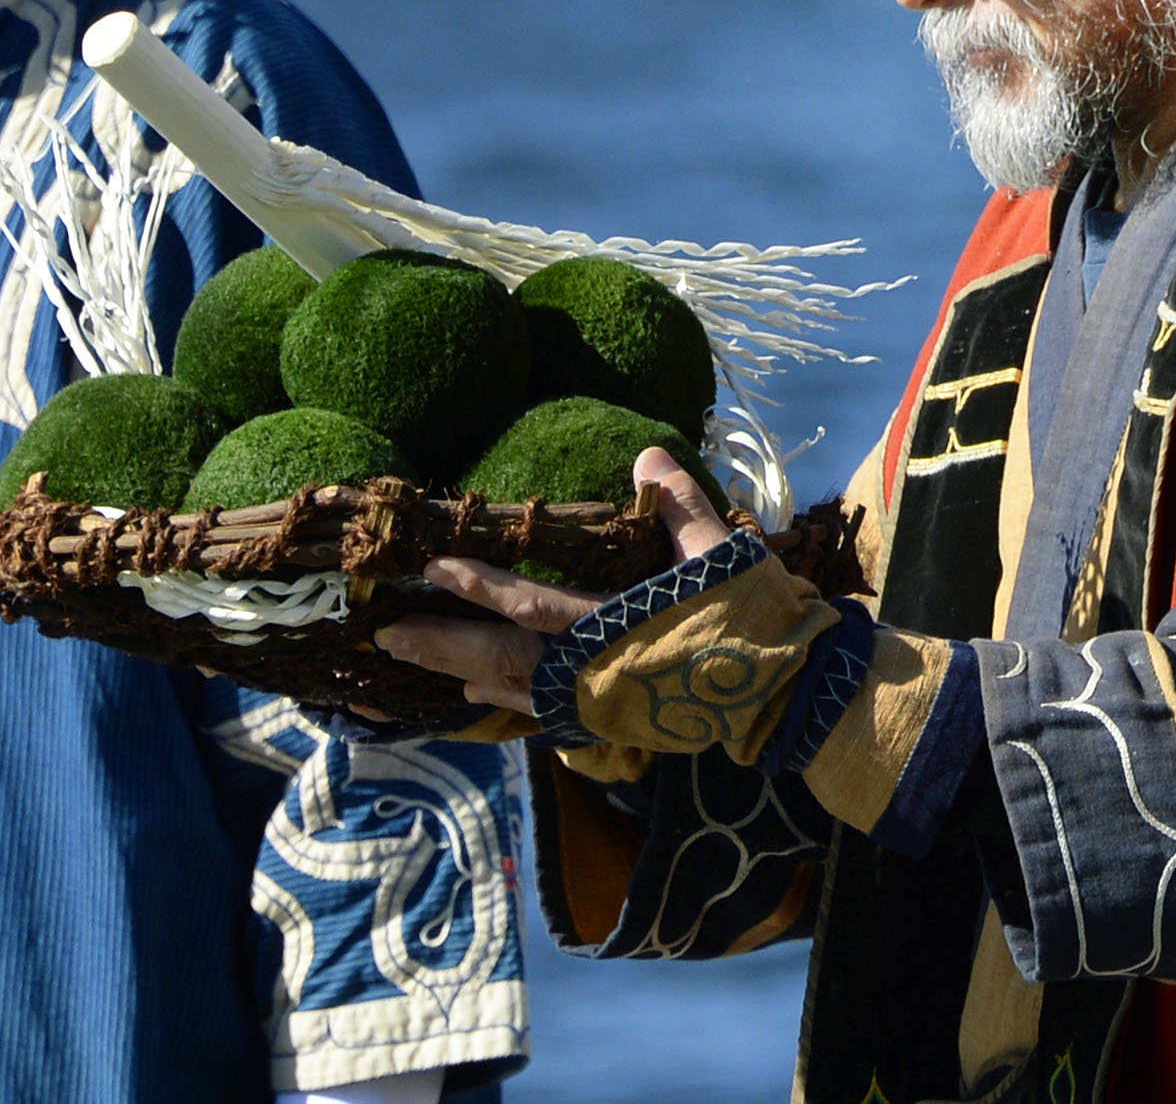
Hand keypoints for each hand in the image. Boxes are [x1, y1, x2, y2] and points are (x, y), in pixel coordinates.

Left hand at [374, 448, 730, 714]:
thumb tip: (647, 456)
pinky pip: (541, 711)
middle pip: (503, 659)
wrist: (788, 695)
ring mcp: (601, 702)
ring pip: (515, 690)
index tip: (434, 568)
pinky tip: (478, 690)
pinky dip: (503, 698)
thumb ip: (680, 506)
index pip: (532, 604)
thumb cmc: (757, 618)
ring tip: (414, 661)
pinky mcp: (613, 720)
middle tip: (387, 634)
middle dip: (444, 645)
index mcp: (617, 626)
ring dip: (460, 672)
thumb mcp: (723, 553)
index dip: (481, 585)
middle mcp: (596, 671)